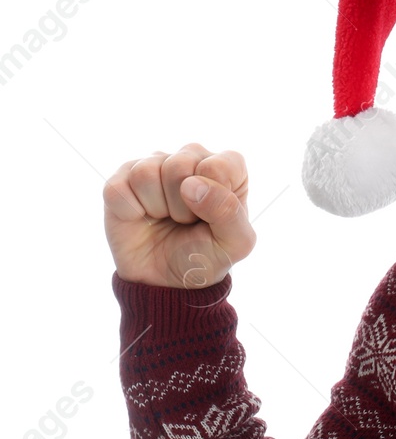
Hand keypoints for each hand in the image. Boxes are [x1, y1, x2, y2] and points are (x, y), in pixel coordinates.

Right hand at [104, 143, 255, 288]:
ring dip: (156, 207)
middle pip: (179, 164)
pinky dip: (130, 212)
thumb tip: (191, 184)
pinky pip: (117, 188)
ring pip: (146, 173)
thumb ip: (228, 211)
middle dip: (182, 205)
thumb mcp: (235, 243)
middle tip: (185, 220)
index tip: (210, 217)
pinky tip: (140, 217)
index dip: (212, 198)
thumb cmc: (205, 255)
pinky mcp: (121, 180)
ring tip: (165, 217)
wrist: (165, 281)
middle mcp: (191, 157)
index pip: (219, 165)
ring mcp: (154, 165)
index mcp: (226, 167)